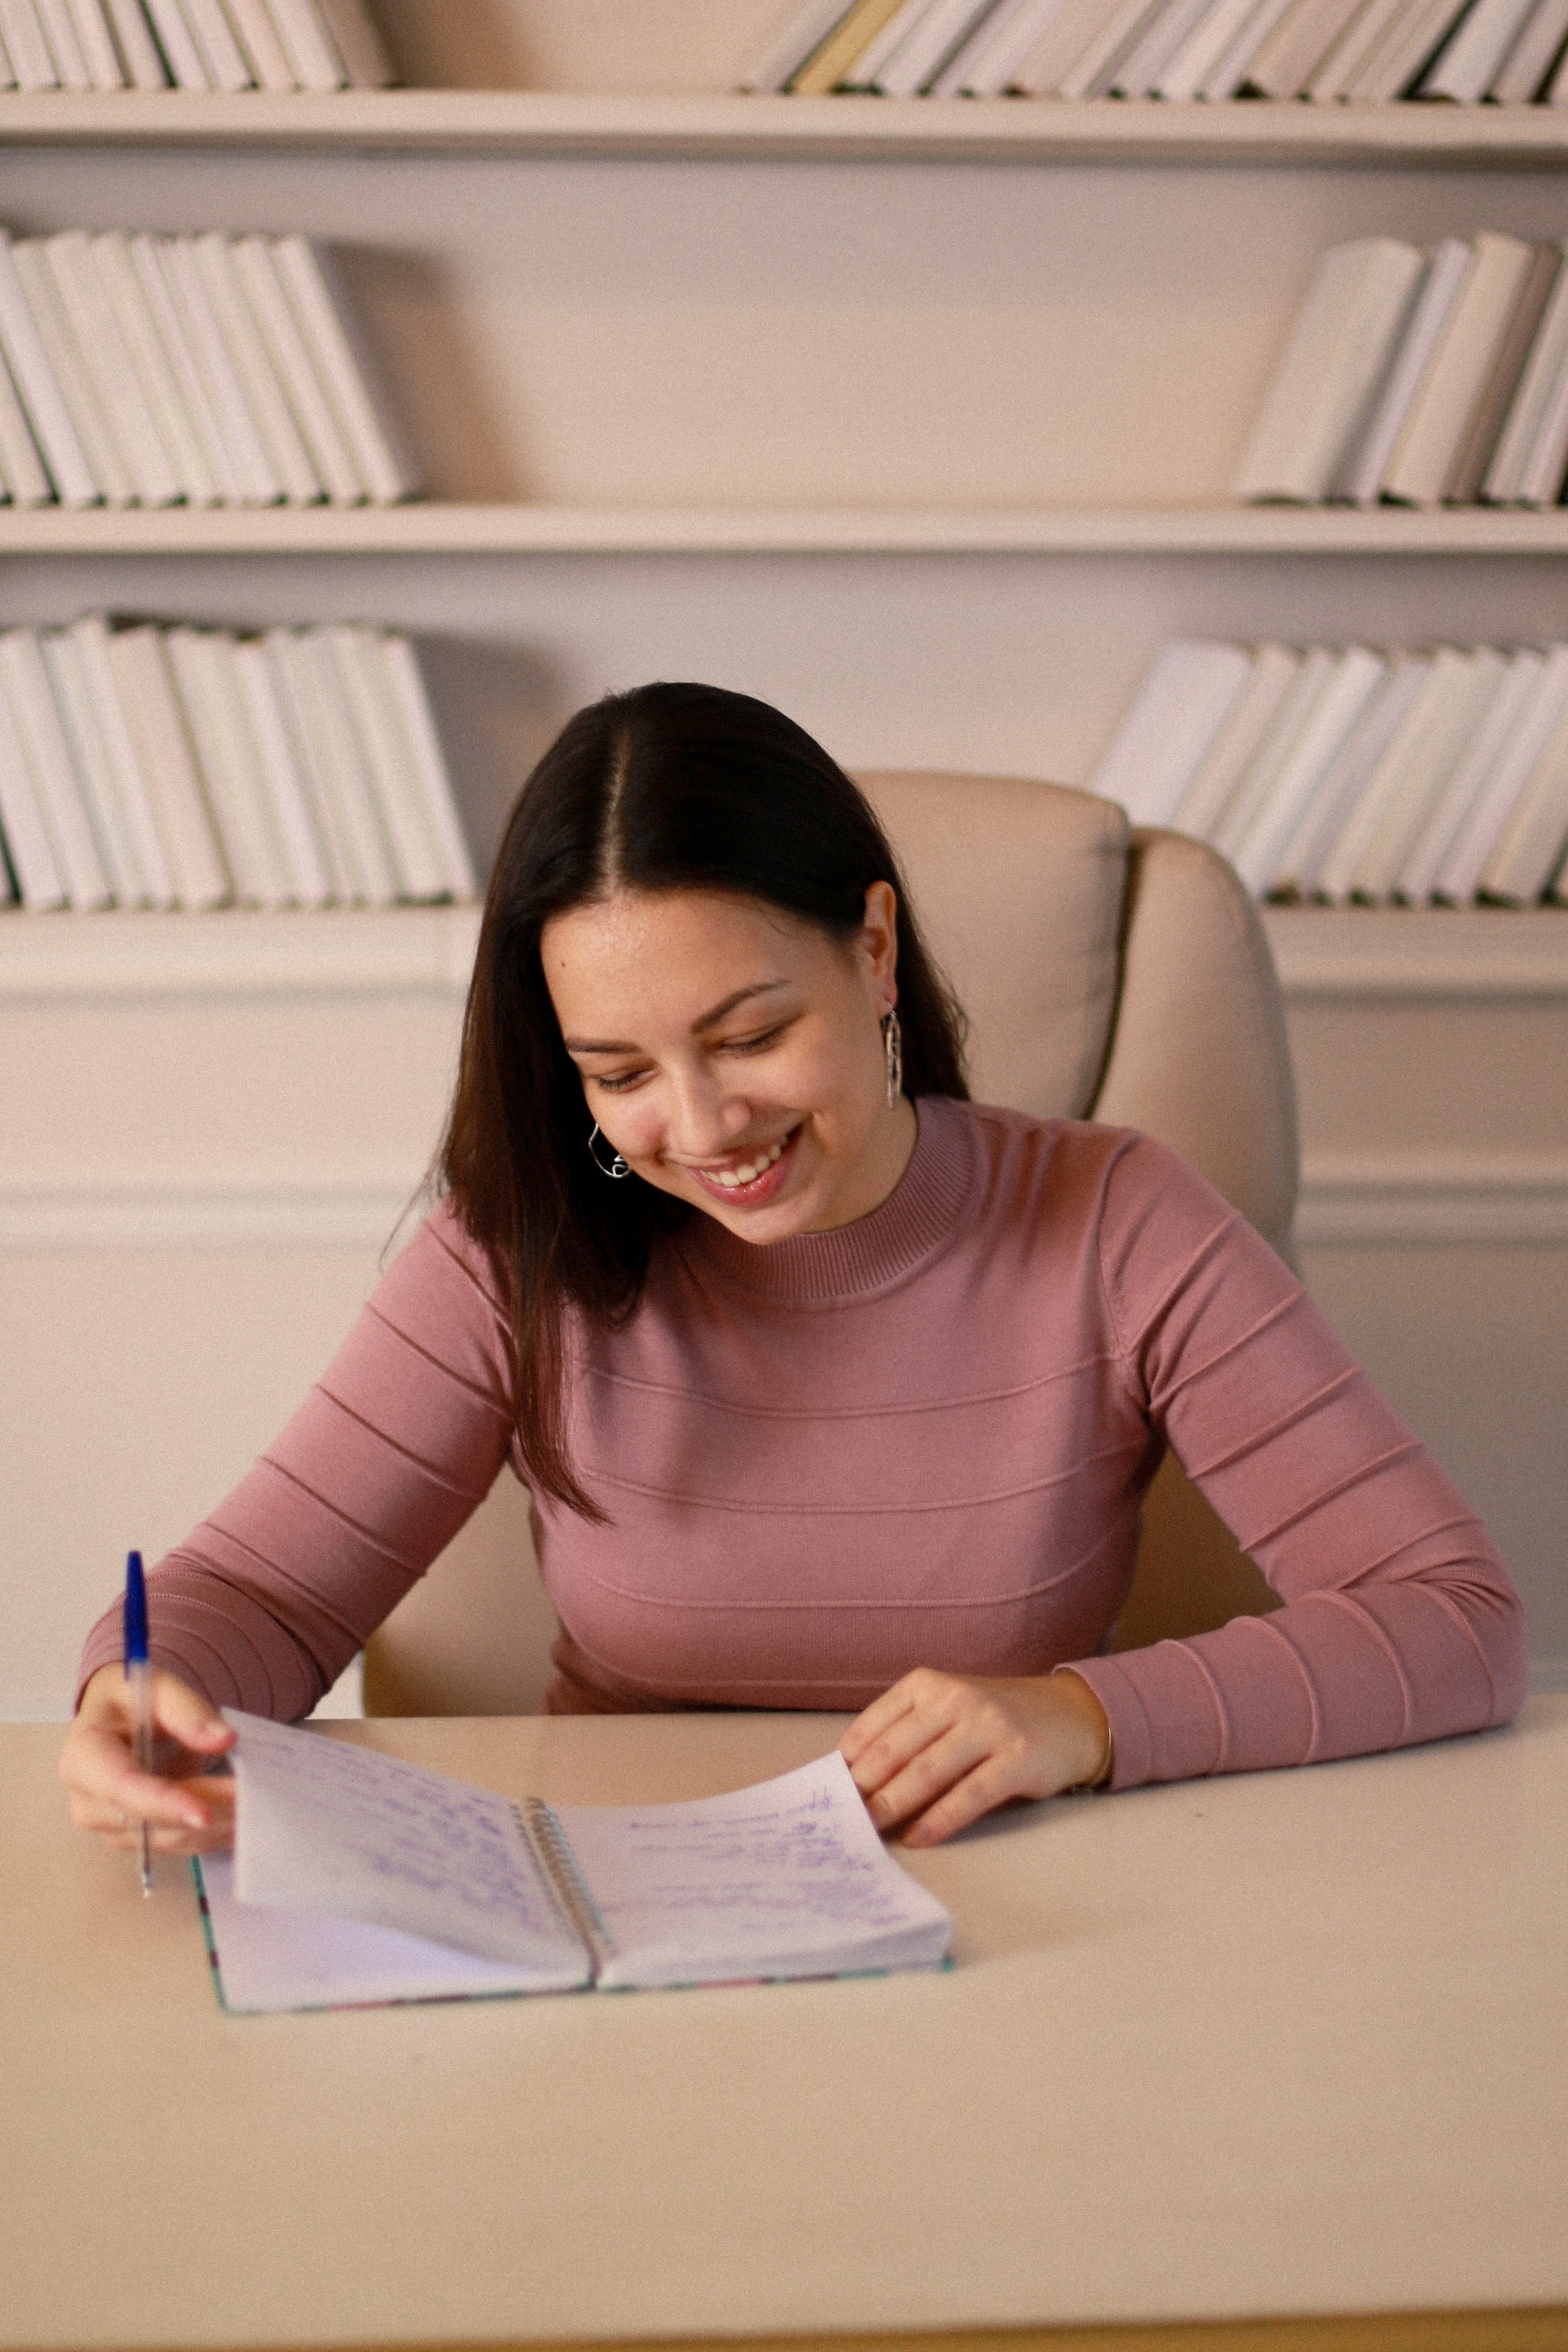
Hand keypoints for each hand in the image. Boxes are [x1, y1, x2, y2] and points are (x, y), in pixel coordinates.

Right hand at [60, 1664, 236, 1856]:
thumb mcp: (157, 1687)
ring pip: (167, 1839)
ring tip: (258, 1807)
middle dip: (204, 1812)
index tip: (204, 1814)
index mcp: (84, 1756)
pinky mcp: (133, 1838)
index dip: (163, 1803)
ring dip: (213, 1827)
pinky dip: (210, 1833)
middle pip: (150, 1820)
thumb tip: (224, 1740)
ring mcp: (109, 1826)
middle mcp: (88, 1801)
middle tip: (254, 1797)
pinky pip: (176, 1843)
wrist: (116, 1717)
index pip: (123, 1787)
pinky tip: (242, 1818)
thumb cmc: (131, 1698)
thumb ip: (188, 1712)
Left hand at [839, 1667, 1111, 1846]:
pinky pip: (969, 1795)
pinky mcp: (1017, 1759)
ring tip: (870, 1829)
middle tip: (840, 1818)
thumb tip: (852, 1779)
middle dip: (864, 1788)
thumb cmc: (991, 1720)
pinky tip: (918, 1837)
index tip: (826, 1791)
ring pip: (927, 1772)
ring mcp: (989, 1726)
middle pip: (895, 1750)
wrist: (1067, 1716)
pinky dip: (939, 1820)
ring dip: (893, 1806)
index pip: (874, 1725)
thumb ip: (904, 1734)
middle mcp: (956, 1698)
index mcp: (928, 1684)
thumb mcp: (944, 1711)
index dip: (847, 1762)